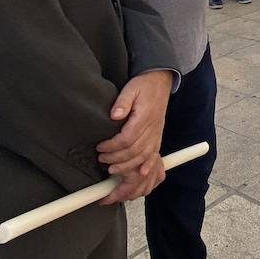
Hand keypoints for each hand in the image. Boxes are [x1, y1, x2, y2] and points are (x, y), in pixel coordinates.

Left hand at [96, 70, 171, 203]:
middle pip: (135, 152)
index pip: (128, 138)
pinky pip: (152, 158)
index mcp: (145, 118)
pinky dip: (146, 170)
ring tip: (112, 171)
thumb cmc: (143, 86)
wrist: (160, 82)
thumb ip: (123, 101)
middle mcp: (153, 130)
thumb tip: (114, 115)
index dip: (112, 146)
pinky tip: (137, 176)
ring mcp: (156, 136)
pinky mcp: (157, 140)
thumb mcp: (131, 88)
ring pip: (144, 159)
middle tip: (101, 160)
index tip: (99, 147)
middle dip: (117, 160)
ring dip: (128, 169)